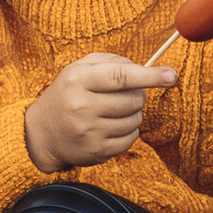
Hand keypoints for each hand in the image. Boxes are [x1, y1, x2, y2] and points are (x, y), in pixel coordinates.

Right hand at [25, 52, 177, 172]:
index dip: (150, 76)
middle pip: (133, 99)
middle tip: (124, 94)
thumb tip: (146, 69)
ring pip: (135, 120)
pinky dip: (128, 131)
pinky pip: (130, 139)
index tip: (171, 75)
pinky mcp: (96, 151)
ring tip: (113, 111)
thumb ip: (111, 61)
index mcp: (78, 80)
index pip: (121, 76)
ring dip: (132, 114)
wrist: (41, 133)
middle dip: (138, 95)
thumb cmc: (67, 94)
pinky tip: (111, 127)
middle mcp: (82, 106)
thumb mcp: (79, 69)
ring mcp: (89, 131)